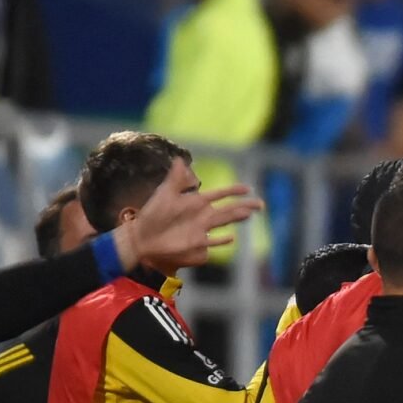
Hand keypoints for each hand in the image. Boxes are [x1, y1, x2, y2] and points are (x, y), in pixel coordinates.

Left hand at [116, 159, 262, 270]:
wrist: (142, 235)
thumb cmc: (152, 214)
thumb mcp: (164, 193)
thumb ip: (175, 179)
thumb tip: (180, 160)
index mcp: (196, 202)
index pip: (220, 195)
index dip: (233, 191)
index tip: (247, 188)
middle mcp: (203, 215)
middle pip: (228, 209)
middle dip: (245, 206)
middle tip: (260, 204)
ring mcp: (201, 229)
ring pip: (224, 222)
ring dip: (237, 218)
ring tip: (249, 214)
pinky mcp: (196, 243)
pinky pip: (212, 242)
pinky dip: (221, 240)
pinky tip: (231, 238)